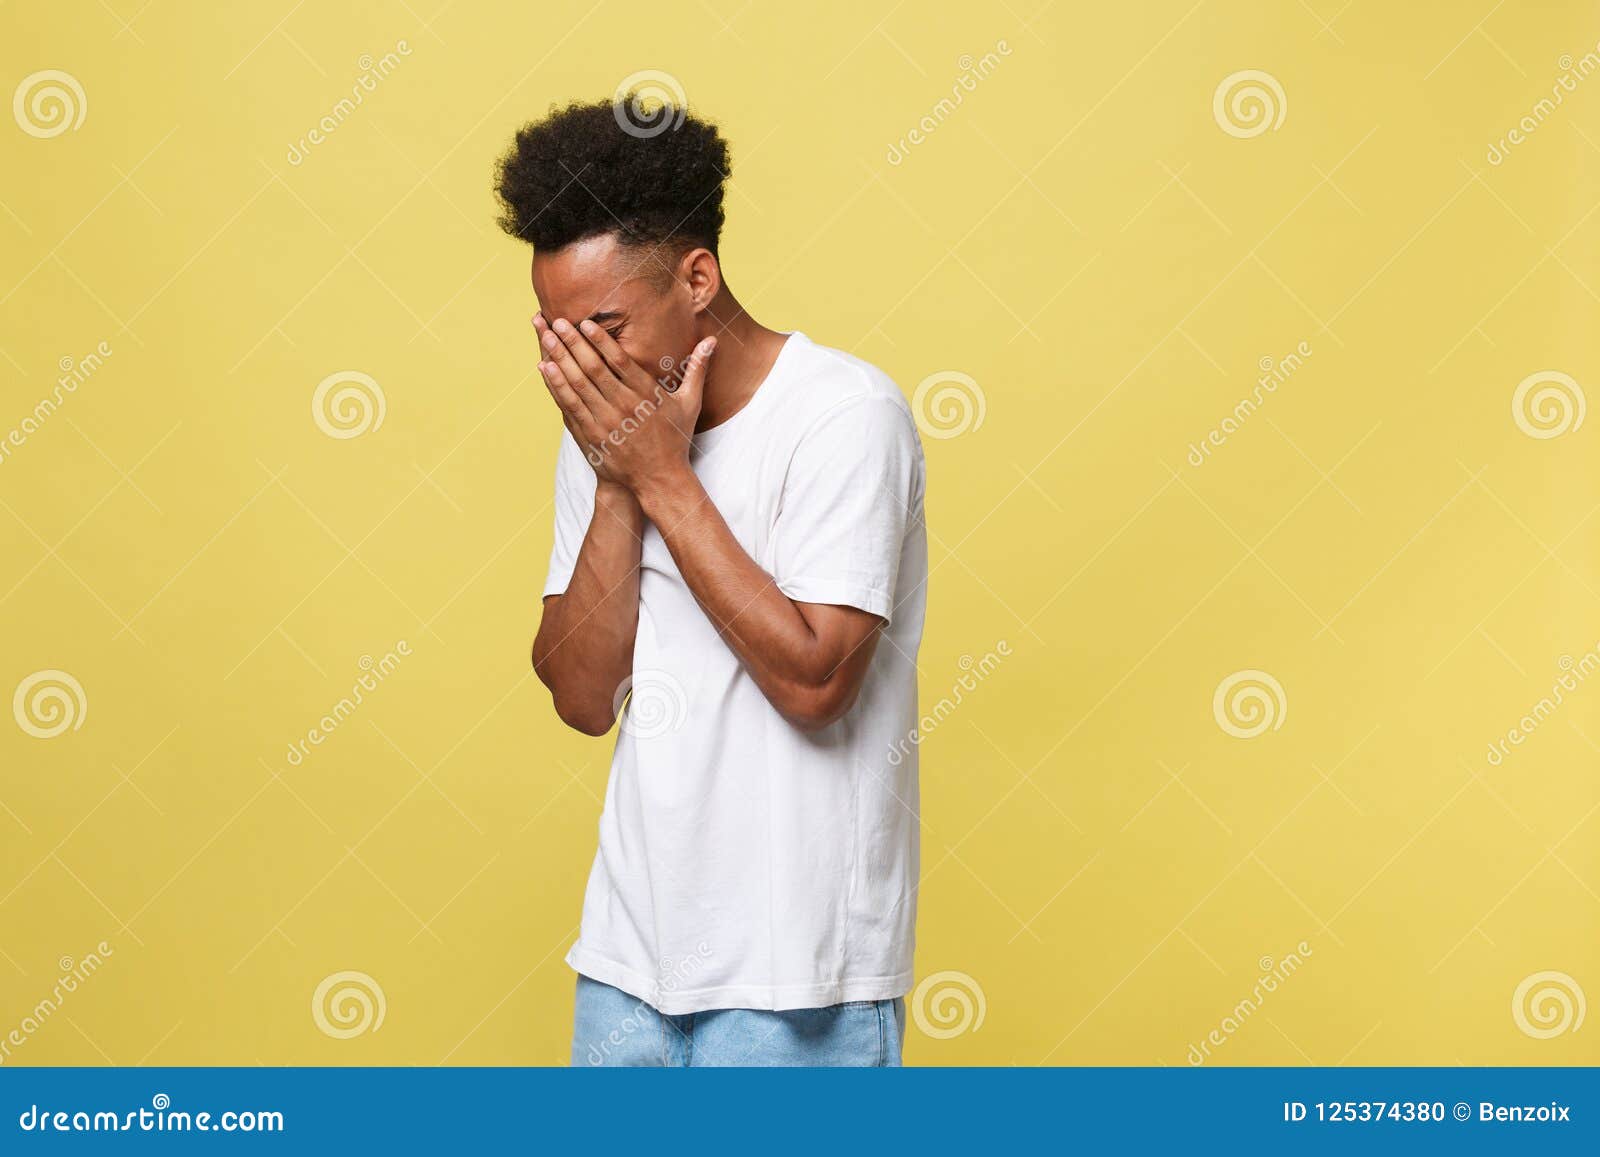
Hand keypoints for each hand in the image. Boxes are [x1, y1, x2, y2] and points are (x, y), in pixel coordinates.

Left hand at [535, 315, 715, 492]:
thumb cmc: (674, 438)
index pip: (620, 362)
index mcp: (646, 395)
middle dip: (574, 344)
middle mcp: (624, 407)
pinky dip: (556, 386)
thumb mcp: (690, 403)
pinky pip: (569, 406)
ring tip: (545, 338)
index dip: (601, 341)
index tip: (585, 322)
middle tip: (557, 322)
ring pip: (577, 385)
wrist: (658, 479)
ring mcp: (605, 422)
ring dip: (560, 360)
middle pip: (594, 370)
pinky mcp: (591, 435)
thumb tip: (712, 340)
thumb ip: (697, 369)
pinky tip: (545, 368)